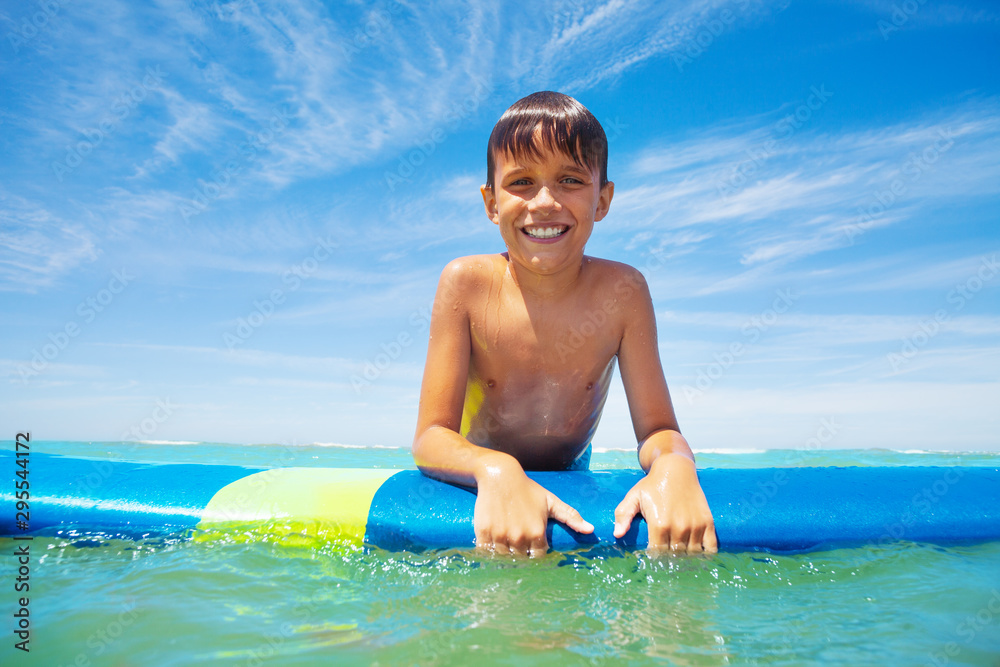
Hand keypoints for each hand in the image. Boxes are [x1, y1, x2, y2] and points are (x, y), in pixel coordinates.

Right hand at [474, 459, 593, 555]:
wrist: (499, 475)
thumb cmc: (527, 488)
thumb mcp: (550, 501)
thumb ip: (570, 516)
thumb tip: (590, 529)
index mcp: (536, 532)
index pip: (539, 557)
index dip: (537, 554)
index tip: (534, 550)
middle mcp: (518, 536)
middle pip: (521, 560)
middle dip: (522, 556)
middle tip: (520, 549)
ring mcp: (500, 535)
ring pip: (504, 558)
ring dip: (506, 556)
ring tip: (507, 549)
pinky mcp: (483, 532)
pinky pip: (486, 552)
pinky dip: (489, 552)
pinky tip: (493, 546)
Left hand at [613, 453, 716, 552]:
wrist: (676, 469)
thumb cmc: (652, 484)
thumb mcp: (634, 497)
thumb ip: (623, 515)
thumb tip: (617, 535)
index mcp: (659, 524)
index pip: (657, 554)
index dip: (654, 558)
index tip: (652, 557)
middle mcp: (679, 527)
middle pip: (674, 557)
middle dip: (669, 560)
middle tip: (666, 560)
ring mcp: (695, 526)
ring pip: (691, 555)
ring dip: (685, 559)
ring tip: (679, 558)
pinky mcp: (708, 523)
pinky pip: (710, 548)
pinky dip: (705, 555)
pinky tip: (697, 554)